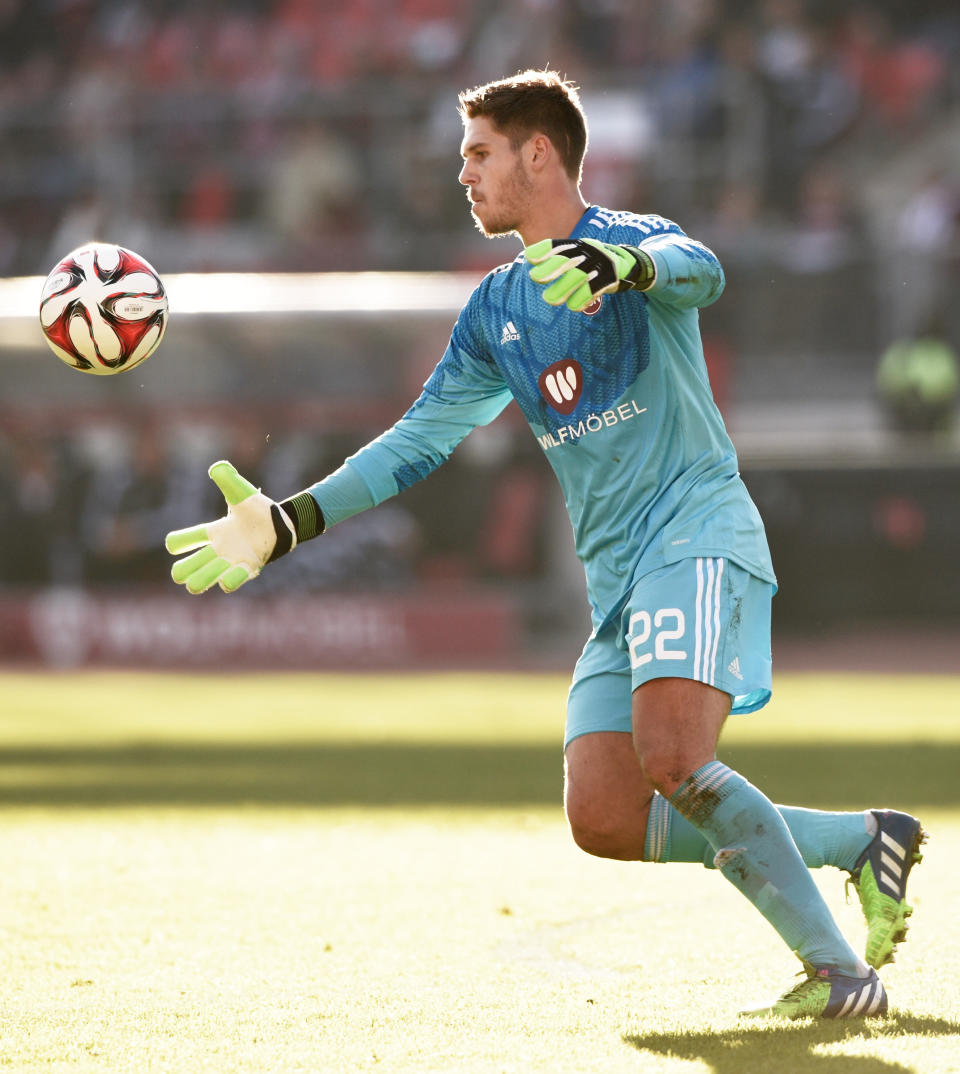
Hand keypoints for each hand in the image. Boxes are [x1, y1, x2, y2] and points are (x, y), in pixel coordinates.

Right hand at [165, 460, 295, 593]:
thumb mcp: (241, 492)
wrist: (283, 523)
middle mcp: (219, 550)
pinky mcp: (249, 569)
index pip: (184, 539)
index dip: (177, 543)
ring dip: (199, 581)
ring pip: (205, 579)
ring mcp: (232, 562)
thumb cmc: (259, 510)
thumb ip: (228, 479)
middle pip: (188, 567)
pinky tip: (225, 582)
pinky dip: (228, 582)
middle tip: (183, 574)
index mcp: (214, 532)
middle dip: (182, 572)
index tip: (175, 545)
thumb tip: (217, 468)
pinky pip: (234, 581)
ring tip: (194, 584)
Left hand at [525, 238, 654, 311]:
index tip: (530, 257)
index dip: (545, 250)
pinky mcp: (610, 278)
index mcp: (579, 245)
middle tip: (534, 277)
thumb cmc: (595, 264)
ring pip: (579, 276)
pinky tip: (573, 306)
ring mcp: (600, 264)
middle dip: (551, 268)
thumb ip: (559, 260)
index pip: (560, 245)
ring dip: (563, 288)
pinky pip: (594, 289)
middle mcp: (589, 252)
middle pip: (568, 259)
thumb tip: (532, 266)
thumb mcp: (579, 257)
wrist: (630, 265)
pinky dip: (582, 298)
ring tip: (549, 299)